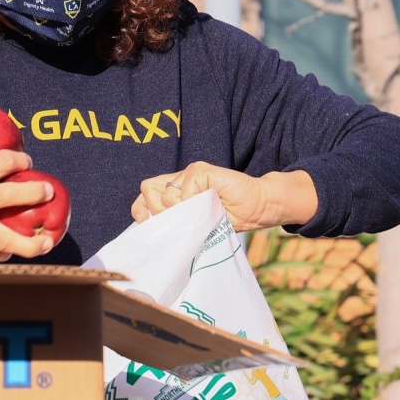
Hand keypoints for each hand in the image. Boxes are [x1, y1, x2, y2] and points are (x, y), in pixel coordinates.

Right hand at [0, 98, 56, 260]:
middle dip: (38, 193)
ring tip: (48, 240)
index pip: (4, 161)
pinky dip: (5, 254)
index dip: (21, 158)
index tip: (27, 161)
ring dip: (32, 243)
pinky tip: (14, 250)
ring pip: (7, 239)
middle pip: (15, 197)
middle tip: (49, 191)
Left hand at [131, 162, 317, 231]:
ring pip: (165, 193)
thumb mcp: (196, 225)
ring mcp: (188, 173)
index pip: (143, 197)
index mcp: (174, 192)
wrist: (256, 208)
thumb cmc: (227, 218)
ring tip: (198, 212)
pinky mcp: (201, 170)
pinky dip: (194, 200)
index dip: (142, 211)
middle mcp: (178, 179)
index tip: (151, 224)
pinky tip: (210, 201)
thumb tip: (151, 229)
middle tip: (181, 220)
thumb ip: (175, 222)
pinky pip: (185, 188)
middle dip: (160, 212)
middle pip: (147, 190)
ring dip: (180, 209)